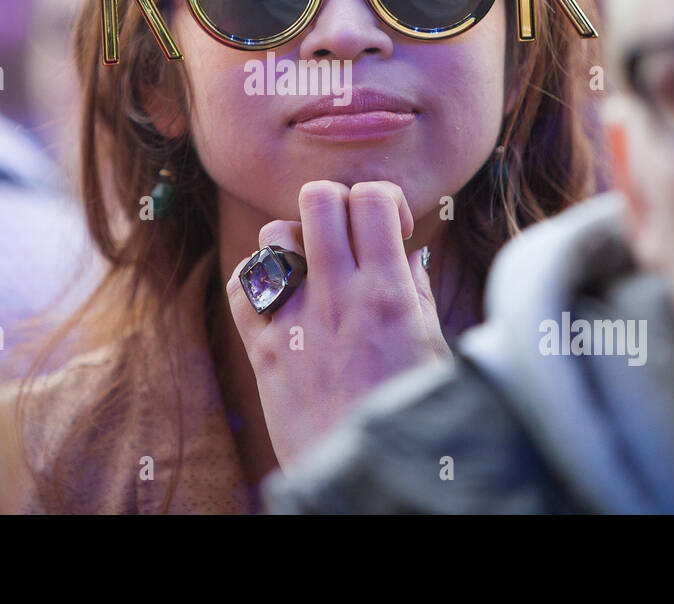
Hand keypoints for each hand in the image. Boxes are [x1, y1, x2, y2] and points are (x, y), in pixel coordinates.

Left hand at [225, 179, 450, 468]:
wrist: (364, 475)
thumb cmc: (410, 414)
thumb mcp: (433, 348)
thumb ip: (417, 292)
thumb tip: (407, 252)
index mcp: (388, 292)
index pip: (373, 199)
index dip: (382, 198)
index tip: (391, 227)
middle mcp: (337, 296)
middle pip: (319, 198)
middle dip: (336, 203)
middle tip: (349, 235)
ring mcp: (294, 319)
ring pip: (274, 234)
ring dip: (294, 240)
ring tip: (314, 268)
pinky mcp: (262, 348)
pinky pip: (241, 284)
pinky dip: (256, 280)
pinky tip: (281, 297)